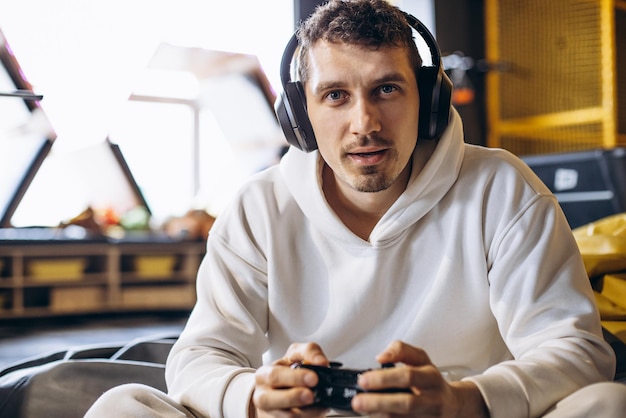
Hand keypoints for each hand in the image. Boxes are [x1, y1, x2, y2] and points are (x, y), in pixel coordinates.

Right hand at [252, 342, 329, 416]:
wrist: (280, 389)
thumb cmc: (288, 372)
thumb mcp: (296, 355)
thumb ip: (310, 353)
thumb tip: (322, 363)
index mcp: (264, 375)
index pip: (275, 375)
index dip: (295, 377)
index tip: (314, 378)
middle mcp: (262, 395)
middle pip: (270, 399)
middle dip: (293, 397)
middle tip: (311, 395)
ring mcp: (268, 413)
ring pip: (284, 416)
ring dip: (304, 413)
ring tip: (318, 406)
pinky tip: (315, 412)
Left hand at [351, 341, 488, 417]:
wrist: (452, 405)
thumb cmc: (431, 380)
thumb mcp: (420, 359)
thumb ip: (400, 350)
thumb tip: (381, 357)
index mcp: (432, 377)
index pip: (408, 376)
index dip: (384, 378)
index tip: (364, 379)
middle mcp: (433, 399)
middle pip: (406, 403)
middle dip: (379, 402)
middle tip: (358, 401)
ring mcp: (431, 417)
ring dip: (380, 415)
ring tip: (362, 409)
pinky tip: (374, 416)